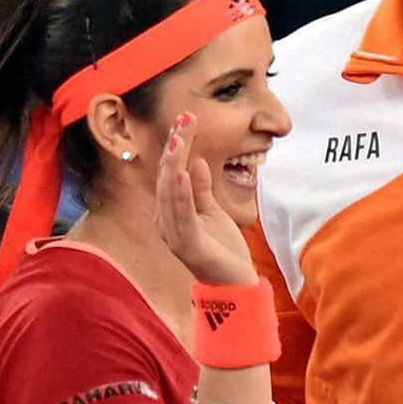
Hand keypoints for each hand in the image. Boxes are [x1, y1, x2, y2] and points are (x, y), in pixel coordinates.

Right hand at [154, 113, 256, 286]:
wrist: (235, 284)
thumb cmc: (222, 249)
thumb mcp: (213, 211)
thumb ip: (203, 189)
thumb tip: (197, 162)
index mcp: (171, 211)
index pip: (172, 172)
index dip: (178, 145)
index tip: (186, 118)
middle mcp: (166, 220)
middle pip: (168, 176)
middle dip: (176, 147)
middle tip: (184, 118)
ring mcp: (174, 233)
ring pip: (171, 193)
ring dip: (175, 164)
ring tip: (180, 140)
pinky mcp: (187, 245)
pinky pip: (182, 215)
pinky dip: (182, 194)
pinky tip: (184, 174)